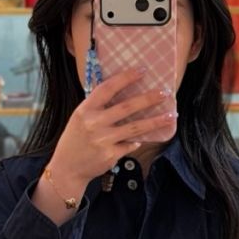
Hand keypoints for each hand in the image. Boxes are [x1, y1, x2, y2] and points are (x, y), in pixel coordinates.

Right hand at [48, 68, 177, 188]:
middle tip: (164, 93)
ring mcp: (103, 140)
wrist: (67, 168)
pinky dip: (137, 141)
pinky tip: (141, 139)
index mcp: (85, 109)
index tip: (142, 71)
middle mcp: (94, 123)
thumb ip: (97, 107)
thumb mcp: (80, 118)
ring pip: (135, 128)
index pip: (108, 88)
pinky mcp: (111, 155)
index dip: (125, 78)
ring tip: (171, 116)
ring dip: (155, 121)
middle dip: (148, 99)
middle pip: (127, 107)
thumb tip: (123, 93)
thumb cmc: (76, 139)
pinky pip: (131, 144)